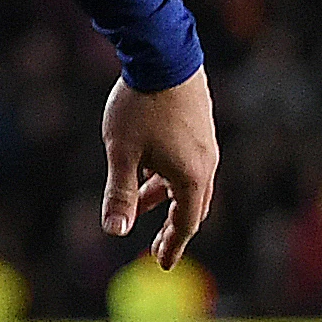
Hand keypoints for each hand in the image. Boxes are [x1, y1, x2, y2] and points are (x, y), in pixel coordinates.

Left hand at [100, 70, 216, 270]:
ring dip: (166, 200)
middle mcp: (206, 164)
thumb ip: (120, 194)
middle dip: (174, 229)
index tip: (162, 264)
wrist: (163, 57)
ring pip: (188, 184)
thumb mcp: (121, 153)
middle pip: (193, 207)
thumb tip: (115, 232)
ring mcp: (205, 146)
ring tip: (142, 208)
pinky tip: (147, 172)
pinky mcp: (199, 129)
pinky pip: (187, 165)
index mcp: (191, 176)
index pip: (186, 222)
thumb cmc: (140, 107)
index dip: (173, 245)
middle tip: (158, 249)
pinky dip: (169, 178)